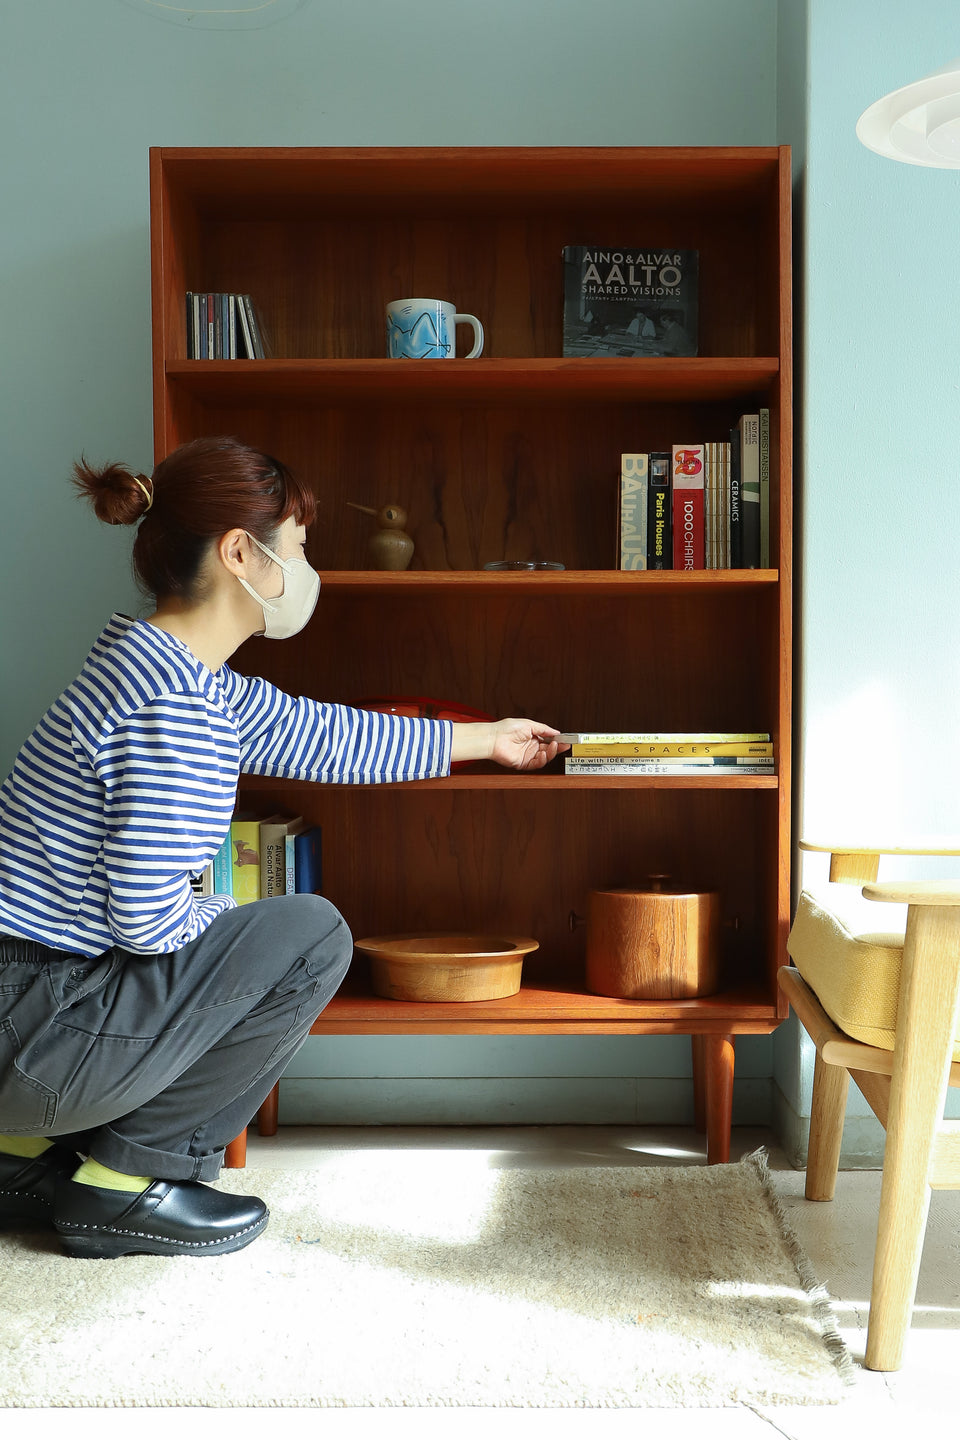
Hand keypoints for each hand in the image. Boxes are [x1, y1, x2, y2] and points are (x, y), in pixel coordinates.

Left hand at [450, 719, 569, 770]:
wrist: (494, 738)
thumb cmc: (506, 729)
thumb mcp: (529, 724)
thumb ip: (544, 729)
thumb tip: (556, 732)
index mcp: (532, 737)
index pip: (548, 740)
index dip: (558, 740)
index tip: (566, 739)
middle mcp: (531, 747)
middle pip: (548, 750)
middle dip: (557, 748)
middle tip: (564, 745)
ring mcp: (527, 756)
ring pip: (544, 758)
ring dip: (551, 753)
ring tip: (553, 747)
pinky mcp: (523, 763)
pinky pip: (536, 764)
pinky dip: (542, 760)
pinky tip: (543, 754)